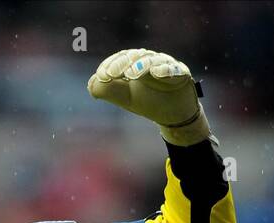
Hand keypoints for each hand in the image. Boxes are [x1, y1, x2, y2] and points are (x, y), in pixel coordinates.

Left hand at [87, 49, 210, 145]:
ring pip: (153, 60)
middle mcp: (150, 60)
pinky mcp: (181, 74)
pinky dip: (166, 69)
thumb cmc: (148, 101)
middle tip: (111, 73)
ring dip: (142, 65)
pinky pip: (174, 69)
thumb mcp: (125, 98)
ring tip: (131, 73)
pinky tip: (157, 72)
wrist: (173, 114)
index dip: (110, 64)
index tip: (101, 75)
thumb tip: (92, 84)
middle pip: (135, 56)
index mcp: (134, 63)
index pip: (121, 58)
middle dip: (122, 63)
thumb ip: (107, 91)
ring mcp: (166, 65)